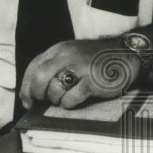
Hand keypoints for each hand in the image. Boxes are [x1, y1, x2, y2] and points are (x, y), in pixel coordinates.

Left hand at [19, 38, 140, 109]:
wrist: (127, 55)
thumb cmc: (97, 59)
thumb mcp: (73, 54)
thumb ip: (54, 66)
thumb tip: (32, 91)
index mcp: (60, 49)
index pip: (34, 66)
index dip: (26, 86)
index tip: (27, 99)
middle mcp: (67, 56)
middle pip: (39, 78)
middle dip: (37, 94)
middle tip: (43, 101)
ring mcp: (80, 68)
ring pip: (54, 90)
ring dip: (56, 100)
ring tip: (65, 98)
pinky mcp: (91, 82)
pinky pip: (70, 99)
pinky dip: (69, 104)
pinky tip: (77, 100)